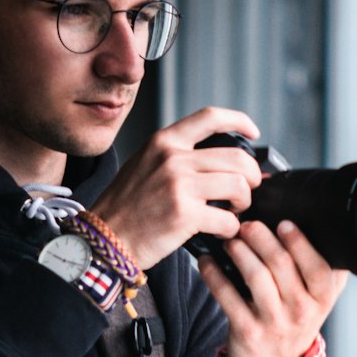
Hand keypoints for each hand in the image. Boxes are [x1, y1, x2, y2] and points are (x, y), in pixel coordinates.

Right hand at [91, 105, 262, 269]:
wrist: (104, 239)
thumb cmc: (126, 207)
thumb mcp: (144, 165)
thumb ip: (176, 157)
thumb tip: (218, 160)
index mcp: (164, 142)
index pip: (210, 117)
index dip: (239, 121)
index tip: (253, 133)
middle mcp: (172, 158)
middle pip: (237, 158)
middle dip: (252, 177)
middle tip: (247, 191)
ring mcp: (179, 186)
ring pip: (239, 186)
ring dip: (244, 203)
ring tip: (233, 212)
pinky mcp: (185, 215)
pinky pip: (228, 219)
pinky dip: (231, 229)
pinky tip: (219, 233)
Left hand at [198, 220, 348, 356]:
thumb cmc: (297, 319)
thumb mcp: (320, 298)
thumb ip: (329, 269)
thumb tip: (326, 228)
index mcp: (322, 298)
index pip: (318, 267)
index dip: (300, 243)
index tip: (283, 223)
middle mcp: (301, 311)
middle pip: (281, 265)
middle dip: (261, 238)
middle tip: (247, 224)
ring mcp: (274, 322)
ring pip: (255, 277)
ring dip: (239, 252)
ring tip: (230, 240)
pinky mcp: (247, 331)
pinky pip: (228, 296)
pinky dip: (214, 275)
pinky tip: (206, 261)